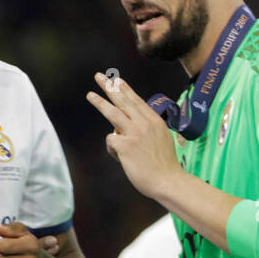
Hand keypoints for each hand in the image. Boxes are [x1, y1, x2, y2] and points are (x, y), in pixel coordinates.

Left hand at [86, 72, 182, 201]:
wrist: (168, 180)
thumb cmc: (165, 165)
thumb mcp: (162, 139)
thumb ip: (148, 129)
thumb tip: (126, 128)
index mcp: (155, 121)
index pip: (136, 101)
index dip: (125, 90)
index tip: (117, 80)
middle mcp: (145, 124)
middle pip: (123, 101)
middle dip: (110, 87)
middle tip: (99, 77)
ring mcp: (135, 134)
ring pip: (113, 113)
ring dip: (100, 102)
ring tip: (90, 95)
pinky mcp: (125, 146)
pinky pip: (111, 140)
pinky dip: (112, 148)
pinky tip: (121, 157)